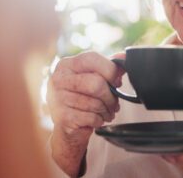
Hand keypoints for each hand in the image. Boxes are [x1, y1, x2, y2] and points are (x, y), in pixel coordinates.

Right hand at [47, 52, 123, 176]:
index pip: (92, 58)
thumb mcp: (91, 79)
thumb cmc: (80, 99)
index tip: (117, 81)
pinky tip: (96, 120)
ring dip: (106, 111)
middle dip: (111, 96)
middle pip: (96, 83)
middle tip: (113, 103)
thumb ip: (107, 67)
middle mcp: (58, 79)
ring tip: (105, 112)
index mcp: (66, 65)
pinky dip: (99, 120)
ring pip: (95, 103)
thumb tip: (124, 56)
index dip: (110, 70)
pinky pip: (91, 117)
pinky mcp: (62, 117)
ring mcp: (58, 98)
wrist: (65, 126)